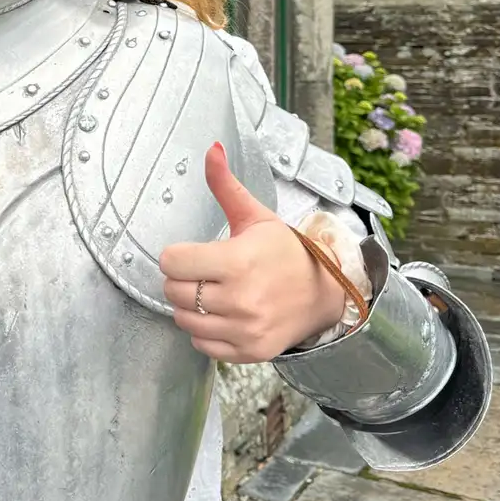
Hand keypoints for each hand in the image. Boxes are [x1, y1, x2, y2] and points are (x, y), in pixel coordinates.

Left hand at [160, 142, 346, 362]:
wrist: (326, 291)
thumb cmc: (286, 251)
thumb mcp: (255, 216)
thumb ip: (226, 185)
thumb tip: (211, 148)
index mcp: (238, 261)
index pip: (173, 262)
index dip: (176, 255)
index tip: (189, 253)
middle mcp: (241, 299)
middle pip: (174, 292)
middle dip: (181, 280)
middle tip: (201, 273)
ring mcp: (246, 329)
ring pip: (184, 321)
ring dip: (190, 307)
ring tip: (210, 293)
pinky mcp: (250, 352)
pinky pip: (203, 346)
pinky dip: (205, 332)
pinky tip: (221, 315)